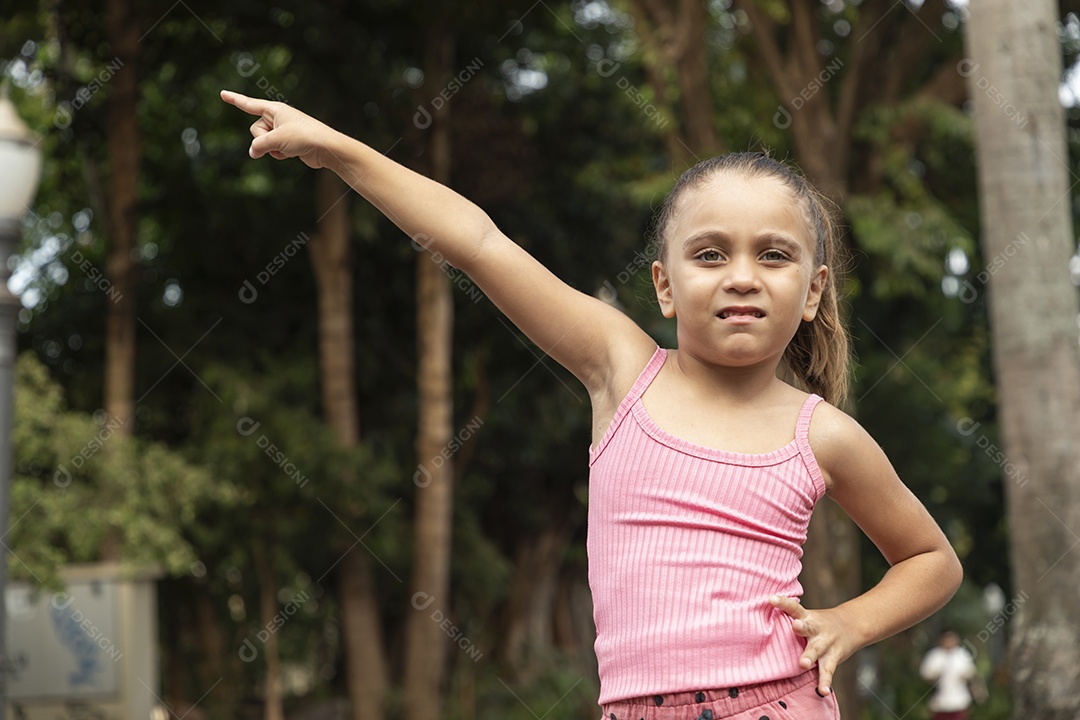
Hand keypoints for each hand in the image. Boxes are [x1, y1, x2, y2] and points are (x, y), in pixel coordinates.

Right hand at [220, 90, 337, 169]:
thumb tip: (252, 153)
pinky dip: (279, 154)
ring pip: (264, 142)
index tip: (222, 93)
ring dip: (273, 149)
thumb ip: (259, 145)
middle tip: (281, 140)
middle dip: (263, 139)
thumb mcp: (276, 139)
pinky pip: (273, 149)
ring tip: (290, 147)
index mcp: (275, 109)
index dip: (234, 99)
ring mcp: (282, 130)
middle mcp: (277, 117)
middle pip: (256, 130)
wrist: (326, 148)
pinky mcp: (288, 142)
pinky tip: (292, 153)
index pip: (249, 104)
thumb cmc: (304, 137)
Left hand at [770, 595, 857, 696]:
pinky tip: (821, 691)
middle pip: (807, 627)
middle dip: (801, 627)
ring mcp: (826, 643)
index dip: (783, 602)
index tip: (771, 598)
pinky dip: (824, 681)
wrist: (853, 625)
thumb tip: (757, 617)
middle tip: (794, 626)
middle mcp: (816, 629)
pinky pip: (827, 670)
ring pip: (817, 650)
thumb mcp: (807, 616)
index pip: (793, 607)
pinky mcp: (833, 658)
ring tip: (803, 664)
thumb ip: (789, 618)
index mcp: (807, 616)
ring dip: (810, 656)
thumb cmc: (819, 623)